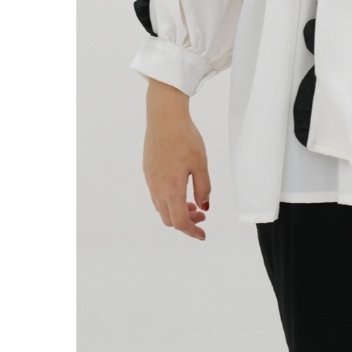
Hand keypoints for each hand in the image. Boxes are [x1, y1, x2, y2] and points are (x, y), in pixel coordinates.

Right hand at [143, 78, 210, 240]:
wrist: (164, 117)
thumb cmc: (185, 138)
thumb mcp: (201, 164)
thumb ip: (203, 188)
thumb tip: (204, 206)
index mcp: (170, 190)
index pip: (180, 222)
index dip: (192, 231)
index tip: (202, 235)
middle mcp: (156, 188)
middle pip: (168, 218)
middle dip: (186, 221)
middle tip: (201, 214)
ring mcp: (150, 179)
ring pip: (161, 207)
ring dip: (176, 210)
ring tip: (193, 202)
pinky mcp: (147, 170)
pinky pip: (156, 194)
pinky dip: (168, 199)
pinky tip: (180, 187)